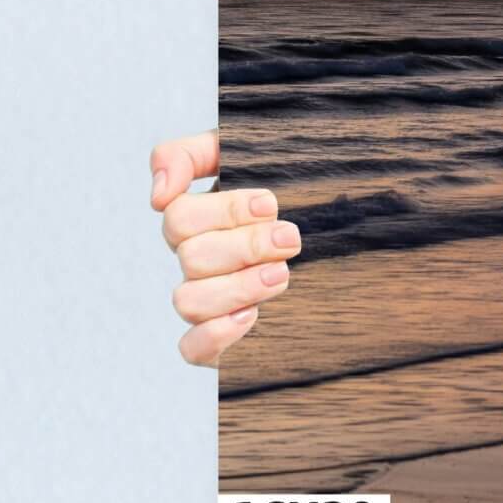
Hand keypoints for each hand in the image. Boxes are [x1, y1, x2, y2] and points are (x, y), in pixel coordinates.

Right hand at [150, 129, 298, 366]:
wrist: (345, 241)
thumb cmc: (292, 190)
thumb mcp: (248, 155)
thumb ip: (192, 155)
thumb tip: (158, 193)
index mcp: (200, 220)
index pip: (179, 216)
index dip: (223, 211)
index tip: (270, 205)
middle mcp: (197, 261)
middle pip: (191, 257)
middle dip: (245, 246)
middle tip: (290, 239)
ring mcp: (206, 302)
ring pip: (188, 301)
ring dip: (237, 287)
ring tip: (282, 275)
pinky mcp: (218, 341)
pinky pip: (191, 348)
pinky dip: (216, 333)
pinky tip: (252, 316)